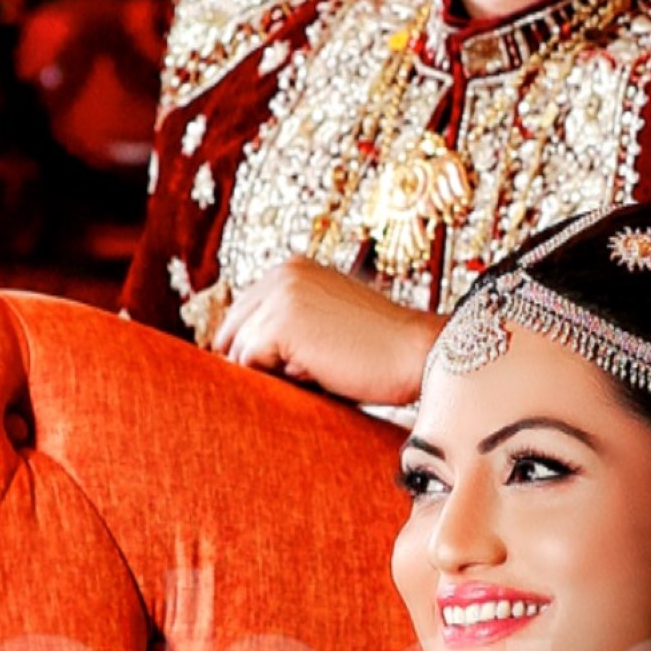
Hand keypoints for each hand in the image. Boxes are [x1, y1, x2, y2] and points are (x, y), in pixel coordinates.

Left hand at [211, 258, 434, 409]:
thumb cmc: (377, 352)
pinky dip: (278, 381)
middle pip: (231, 332)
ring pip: (239, 352)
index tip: (284, 370)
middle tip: (300, 377)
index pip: (242, 315)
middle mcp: (282, 274)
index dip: (254, 350)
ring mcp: (280, 296)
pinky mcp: (280, 324)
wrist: (418, 353)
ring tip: (318, 370)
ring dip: (272, 372)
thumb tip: (233, 358)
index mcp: (292, 269)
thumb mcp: (325, 323)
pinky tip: (319, 372)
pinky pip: (249, 365)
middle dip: (255, 362)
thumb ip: (287, 325)